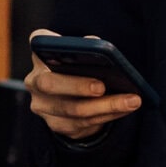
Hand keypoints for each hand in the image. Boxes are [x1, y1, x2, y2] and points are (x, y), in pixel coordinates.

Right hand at [25, 27, 142, 140]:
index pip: (39, 41)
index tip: (70, 44)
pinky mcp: (56, 125)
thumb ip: (86, 47)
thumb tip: (96, 43)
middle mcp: (34, 81)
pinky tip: (126, 109)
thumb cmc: (78, 72)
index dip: (50, 41)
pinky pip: (85, 123)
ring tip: (131, 100)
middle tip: (102, 87)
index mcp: (41, 56)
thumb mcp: (81, 57)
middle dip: (78, 85)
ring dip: (107, 106)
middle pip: (50, 84)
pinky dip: (109, 115)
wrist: (71, 103)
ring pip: (74, 109)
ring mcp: (42, 106)